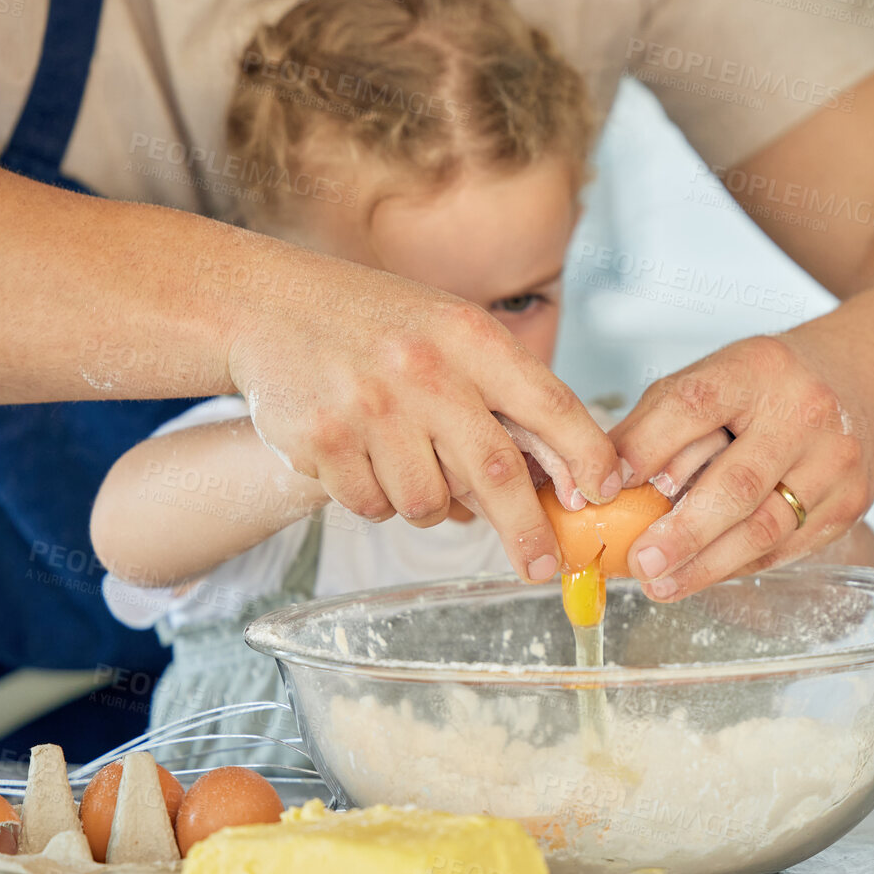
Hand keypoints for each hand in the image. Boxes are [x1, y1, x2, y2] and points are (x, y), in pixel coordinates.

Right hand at [225, 270, 617, 582]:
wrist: (268, 306)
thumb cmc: (380, 328)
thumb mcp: (451, 335)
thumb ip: (505, 397)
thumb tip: (562, 483)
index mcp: (468, 337)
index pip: (549, 402)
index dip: (585, 454)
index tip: (606, 492)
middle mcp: (423, 371)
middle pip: (496, 471)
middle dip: (527, 530)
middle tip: (543, 567)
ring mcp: (369, 408)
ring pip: (430, 502)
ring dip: (433, 503)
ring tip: (411, 459)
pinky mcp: (322, 443)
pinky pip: (374, 507)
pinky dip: (380, 499)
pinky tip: (364, 457)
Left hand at [610, 336, 873, 600]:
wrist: (865, 384)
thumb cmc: (772, 387)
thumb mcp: (716, 377)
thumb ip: (658, 423)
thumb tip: (597, 479)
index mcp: (758, 368)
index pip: (693, 405)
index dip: (646, 448)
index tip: (607, 487)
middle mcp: (804, 412)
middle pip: (737, 483)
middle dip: (683, 532)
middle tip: (640, 562)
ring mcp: (834, 461)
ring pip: (765, 527)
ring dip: (707, 565)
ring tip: (661, 583)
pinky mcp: (850, 503)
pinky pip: (786, 547)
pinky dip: (738, 566)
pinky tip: (703, 575)